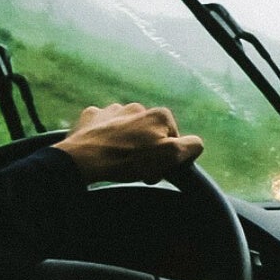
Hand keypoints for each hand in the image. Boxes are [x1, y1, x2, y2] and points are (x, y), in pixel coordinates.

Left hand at [51, 103, 203, 184]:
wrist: (82, 159)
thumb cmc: (127, 159)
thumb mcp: (170, 156)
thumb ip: (191, 146)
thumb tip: (196, 143)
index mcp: (160, 115)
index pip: (175, 140)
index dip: (167, 159)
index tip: (155, 172)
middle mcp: (138, 107)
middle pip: (151, 134)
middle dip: (147, 151)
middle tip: (136, 170)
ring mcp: (113, 110)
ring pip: (128, 129)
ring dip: (126, 143)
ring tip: (117, 161)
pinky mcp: (92, 117)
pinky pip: (104, 126)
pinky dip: (105, 137)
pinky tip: (101, 150)